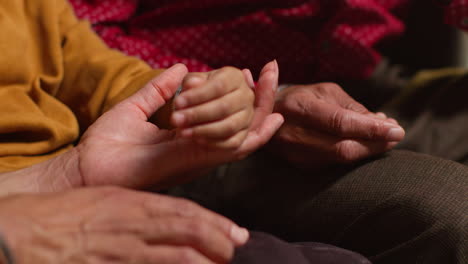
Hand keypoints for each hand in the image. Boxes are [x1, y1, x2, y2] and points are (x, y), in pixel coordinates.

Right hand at [0, 186, 248, 263]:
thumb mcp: (107, 201)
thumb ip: (139, 210)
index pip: (185, 211)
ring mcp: (121, 249)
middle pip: (187, 231)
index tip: (235, 232)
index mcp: (133, 202)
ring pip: (174, 255)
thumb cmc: (66, 213)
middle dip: (217, 241)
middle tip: (235, 250)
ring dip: (203, 261)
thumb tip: (169, 222)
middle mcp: (132, 223)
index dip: (214, 222)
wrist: (23, 229)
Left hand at [77, 62, 282, 188]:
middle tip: (273, 71)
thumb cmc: (107, 143)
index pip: (223, 115)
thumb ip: (159, 90)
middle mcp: (198, 146)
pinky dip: (256, 134)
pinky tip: (271, 117)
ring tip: (272, 82)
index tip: (250, 72)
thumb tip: (181, 68)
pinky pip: (235, 148)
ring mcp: (199, 154)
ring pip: (246, 134)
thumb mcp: (136, 108)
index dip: (241, 95)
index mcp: (186, 134)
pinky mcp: (196, 159)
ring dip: (262, 107)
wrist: (88, 168)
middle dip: (263, 98)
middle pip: (243, 123)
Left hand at [171, 66, 254, 147]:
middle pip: (224, 107)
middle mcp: (246, 96)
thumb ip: (190, 82)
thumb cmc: (195, 93)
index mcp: (234, 77)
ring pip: (228, 126)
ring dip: (203, 130)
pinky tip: (197, 140)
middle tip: (176, 119)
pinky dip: (213, 142)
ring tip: (183, 131)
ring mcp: (247, 117)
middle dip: (197, 114)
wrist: (203, 108)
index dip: (198, 95)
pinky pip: (232, 143)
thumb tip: (193, 83)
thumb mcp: (190, 83)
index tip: (178, 102)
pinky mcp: (243, 136)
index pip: (219, 85)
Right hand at [270, 83, 404, 168]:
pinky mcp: (297, 165)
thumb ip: (353, 108)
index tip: (397, 130)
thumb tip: (384, 124)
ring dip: (366, 152)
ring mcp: (292, 153)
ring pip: (338, 161)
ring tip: (383, 139)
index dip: (370, 129)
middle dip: (373, 145)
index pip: (340, 123)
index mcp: (299, 106)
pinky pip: (332, 165)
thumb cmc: (301, 98)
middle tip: (394, 137)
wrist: (264, 115)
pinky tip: (364, 146)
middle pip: (341, 148)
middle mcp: (292, 132)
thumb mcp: (325, 92)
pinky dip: (353, 157)